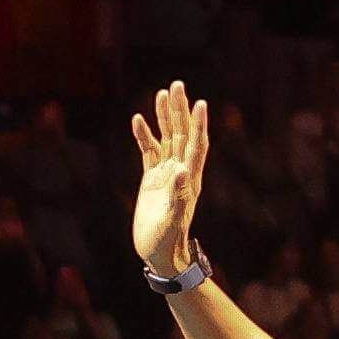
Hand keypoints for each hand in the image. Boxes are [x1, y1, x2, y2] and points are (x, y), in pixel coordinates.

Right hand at [126, 82, 211, 276]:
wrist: (158, 253)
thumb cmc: (167, 240)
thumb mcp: (173, 220)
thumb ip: (179, 195)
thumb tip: (183, 170)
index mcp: (189, 179)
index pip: (196, 145)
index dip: (197, 125)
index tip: (200, 103)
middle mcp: (181, 172)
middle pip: (182, 134)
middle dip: (180, 110)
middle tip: (177, 85)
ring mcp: (166, 174)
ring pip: (167, 138)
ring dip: (165, 117)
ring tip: (162, 93)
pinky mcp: (152, 179)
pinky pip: (149, 152)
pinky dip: (145, 136)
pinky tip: (138, 120)